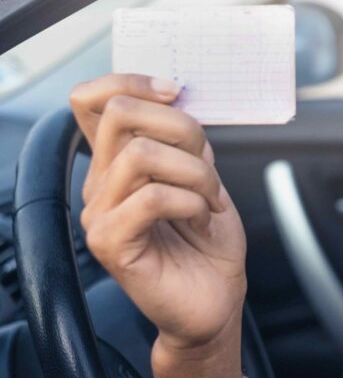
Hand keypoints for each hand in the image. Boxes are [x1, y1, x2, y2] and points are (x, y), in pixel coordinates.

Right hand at [70, 74, 246, 377]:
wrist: (215, 296)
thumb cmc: (208, 240)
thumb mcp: (202, 175)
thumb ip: (183, 141)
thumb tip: (177, 97)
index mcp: (117, 162)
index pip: (90, 99)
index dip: (131, 81)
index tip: (175, 92)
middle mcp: (100, 183)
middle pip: (121, 114)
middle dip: (182, 128)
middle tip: (208, 166)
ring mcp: (100, 213)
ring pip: (142, 154)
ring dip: (196, 172)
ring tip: (209, 200)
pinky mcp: (111, 243)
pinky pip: (153, 197)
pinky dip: (192, 202)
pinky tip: (201, 220)